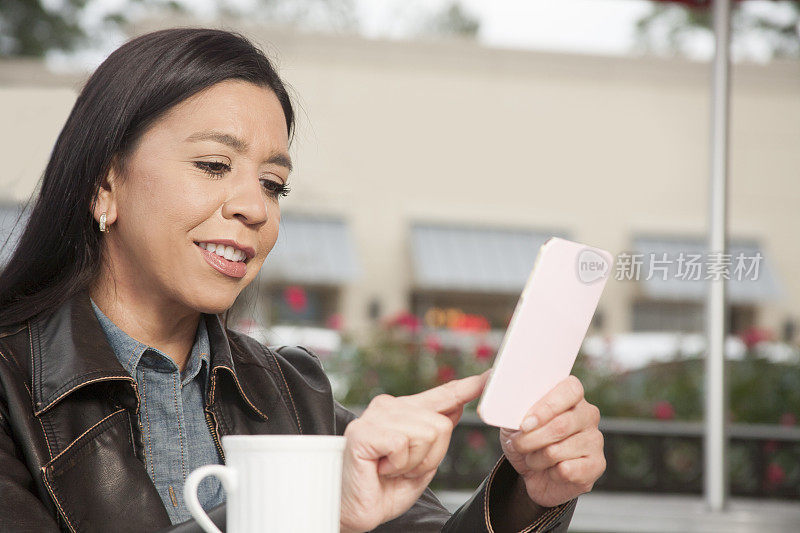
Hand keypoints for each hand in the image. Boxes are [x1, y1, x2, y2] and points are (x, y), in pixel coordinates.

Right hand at [339, 369, 490, 532]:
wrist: (354, 511)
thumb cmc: (383, 489)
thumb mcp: (422, 462)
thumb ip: (436, 435)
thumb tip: (456, 407)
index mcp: (404, 411)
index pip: (442, 394)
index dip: (467, 386)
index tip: (489, 376)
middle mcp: (389, 407)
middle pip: (441, 425)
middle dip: (430, 457)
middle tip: (402, 469)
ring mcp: (375, 417)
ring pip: (427, 433)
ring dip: (413, 463)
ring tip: (390, 469)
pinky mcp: (364, 432)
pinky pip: (403, 444)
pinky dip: (398, 465)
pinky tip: (380, 468)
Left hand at [499, 375, 605, 507]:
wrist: (530, 472)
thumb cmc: (524, 438)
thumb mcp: (511, 418)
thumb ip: (509, 405)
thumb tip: (497, 400)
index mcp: (570, 394)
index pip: (570, 390)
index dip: (547, 406)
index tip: (525, 423)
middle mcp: (587, 414)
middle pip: (561, 425)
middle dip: (531, 439)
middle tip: (518, 444)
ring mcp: (595, 439)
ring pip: (558, 450)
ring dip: (536, 459)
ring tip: (533, 458)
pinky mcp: (597, 465)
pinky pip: (567, 471)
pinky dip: (550, 473)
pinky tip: (551, 470)